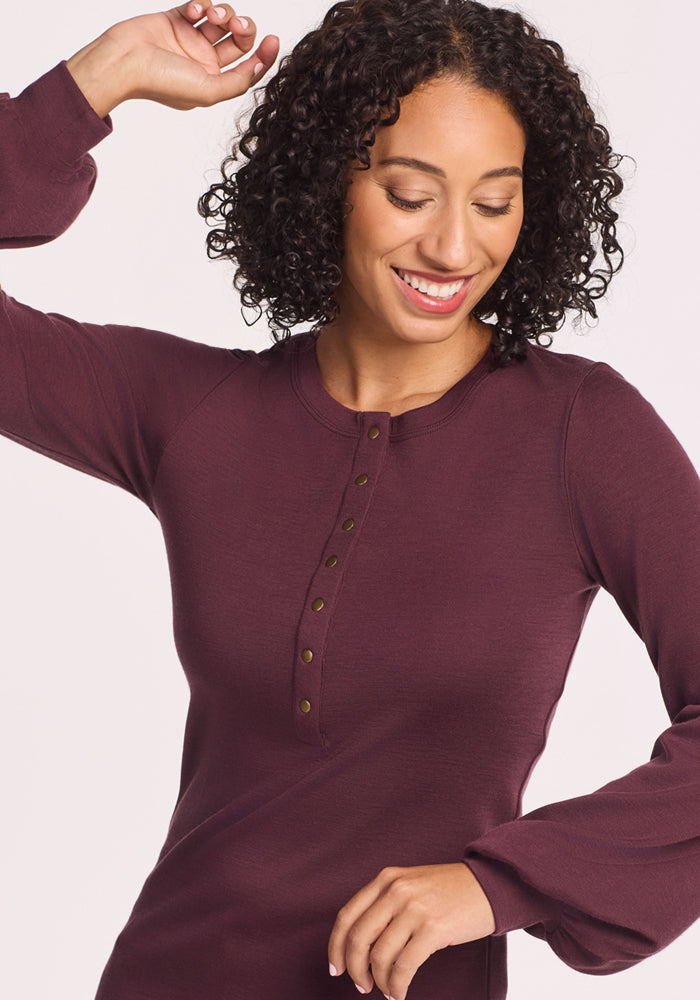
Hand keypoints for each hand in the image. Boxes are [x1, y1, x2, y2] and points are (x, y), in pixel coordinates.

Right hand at [66, 2, 279, 117]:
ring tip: (211, 14)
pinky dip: (200, 3)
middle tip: (234, 24)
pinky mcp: (176, 19)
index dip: (264, 54)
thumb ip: (238, 83)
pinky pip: (198, 5)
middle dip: (242, 27)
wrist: (123, 61)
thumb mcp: (207, 92)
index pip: (248, 66)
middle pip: (238, 39)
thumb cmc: (161, 81)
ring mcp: (190, 39)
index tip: (274, 40)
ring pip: (221, 19)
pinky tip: (193, 9)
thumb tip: (260, 68)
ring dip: (222, 12)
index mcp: (213, 82)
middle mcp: (204, 61)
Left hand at [328, 863, 495, 998]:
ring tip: (388, 990)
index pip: (346, 916)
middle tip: (361, 986)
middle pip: (358, 939)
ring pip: (379, 956)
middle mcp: (396, 890)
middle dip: (355, 969)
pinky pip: (404, 967)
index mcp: (386, 879)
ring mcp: (414, 909)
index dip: (335, 947)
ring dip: (380, 982)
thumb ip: (385, 903)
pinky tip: (400, 992)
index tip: (336, 968)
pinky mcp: (433, 929)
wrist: (489, 883)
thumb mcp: (411, 884)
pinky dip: (397, 986)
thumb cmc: (449, 890)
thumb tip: (361, 945)